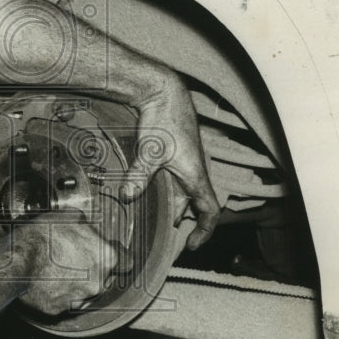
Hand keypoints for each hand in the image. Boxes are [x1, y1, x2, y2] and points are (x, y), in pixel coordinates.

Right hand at [16, 212, 117, 314]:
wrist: (16, 261)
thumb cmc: (43, 237)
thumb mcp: (69, 215)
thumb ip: (86, 225)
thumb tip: (85, 227)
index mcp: (106, 258)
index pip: (126, 261)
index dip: (117, 255)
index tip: (108, 252)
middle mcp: (97, 283)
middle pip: (103, 277)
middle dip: (91, 268)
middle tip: (73, 255)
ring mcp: (78, 300)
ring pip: (83, 291)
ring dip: (74, 281)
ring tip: (55, 266)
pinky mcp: (58, 311)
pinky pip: (62, 301)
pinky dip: (56, 293)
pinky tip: (46, 279)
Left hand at [124, 70, 220, 250]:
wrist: (164, 92)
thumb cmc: (163, 121)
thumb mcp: (150, 151)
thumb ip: (139, 175)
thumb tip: (128, 197)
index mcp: (196, 175)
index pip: (211, 211)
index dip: (205, 231)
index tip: (191, 245)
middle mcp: (195, 170)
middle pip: (194, 204)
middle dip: (183, 222)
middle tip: (167, 237)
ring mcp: (186, 161)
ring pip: (183, 191)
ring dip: (172, 205)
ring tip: (155, 217)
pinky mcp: (177, 153)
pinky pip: (176, 179)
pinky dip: (166, 190)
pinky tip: (147, 191)